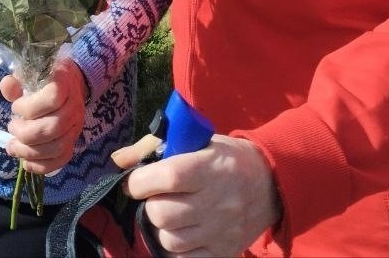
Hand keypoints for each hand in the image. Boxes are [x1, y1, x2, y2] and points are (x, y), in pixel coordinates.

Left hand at [0, 59, 86, 174]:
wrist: (71, 85)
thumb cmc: (45, 80)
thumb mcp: (30, 75)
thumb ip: (16, 82)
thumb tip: (6, 86)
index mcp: (64, 84)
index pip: (53, 98)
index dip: (29, 107)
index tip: (15, 107)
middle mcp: (74, 107)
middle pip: (53, 128)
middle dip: (25, 133)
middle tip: (11, 127)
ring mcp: (75, 127)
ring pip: (57, 147)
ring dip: (30, 152)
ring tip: (12, 147)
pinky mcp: (73, 143)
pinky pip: (61, 160)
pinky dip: (41, 166)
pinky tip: (25, 162)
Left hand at [124, 135, 280, 256]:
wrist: (270, 183)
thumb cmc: (223, 158)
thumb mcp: (195, 141)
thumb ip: (153, 148)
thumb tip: (118, 161)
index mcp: (209, 167)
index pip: (167, 178)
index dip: (141, 181)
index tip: (137, 181)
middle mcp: (216, 201)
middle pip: (163, 214)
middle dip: (150, 205)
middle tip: (156, 198)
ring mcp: (221, 230)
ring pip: (170, 240)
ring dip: (161, 228)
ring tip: (170, 214)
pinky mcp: (224, 251)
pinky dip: (176, 248)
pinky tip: (182, 232)